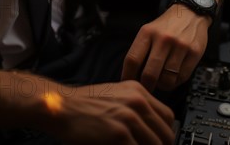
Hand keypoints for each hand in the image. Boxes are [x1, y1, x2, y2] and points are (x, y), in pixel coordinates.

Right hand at [47, 80, 174, 144]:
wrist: (61, 107)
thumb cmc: (84, 104)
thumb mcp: (115, 96)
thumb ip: (135, 108)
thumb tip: (151, 130)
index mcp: (137, 91)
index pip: (168, 116)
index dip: (165, 134)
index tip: (159, 143)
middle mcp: (137, 101)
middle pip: (166, 134)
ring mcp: (129, 117)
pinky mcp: (120, 134)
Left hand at [121, 5, 210, 91]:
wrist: (189, 13)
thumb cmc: (166, 26)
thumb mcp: (148, 31)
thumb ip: (141, 50)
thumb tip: (132, 75)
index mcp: (147, 33)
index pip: (132, 59)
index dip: (128, 75)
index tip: (128, 83)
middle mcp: (163, 39)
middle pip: (149, 73)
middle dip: (146, 86)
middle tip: (146, 88)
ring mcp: (180, 46)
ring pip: (167, 79)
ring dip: (162, 86)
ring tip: (160, 82)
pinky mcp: (194, 52)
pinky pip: (182, 77)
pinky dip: (175, 82)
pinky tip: (173, 77)